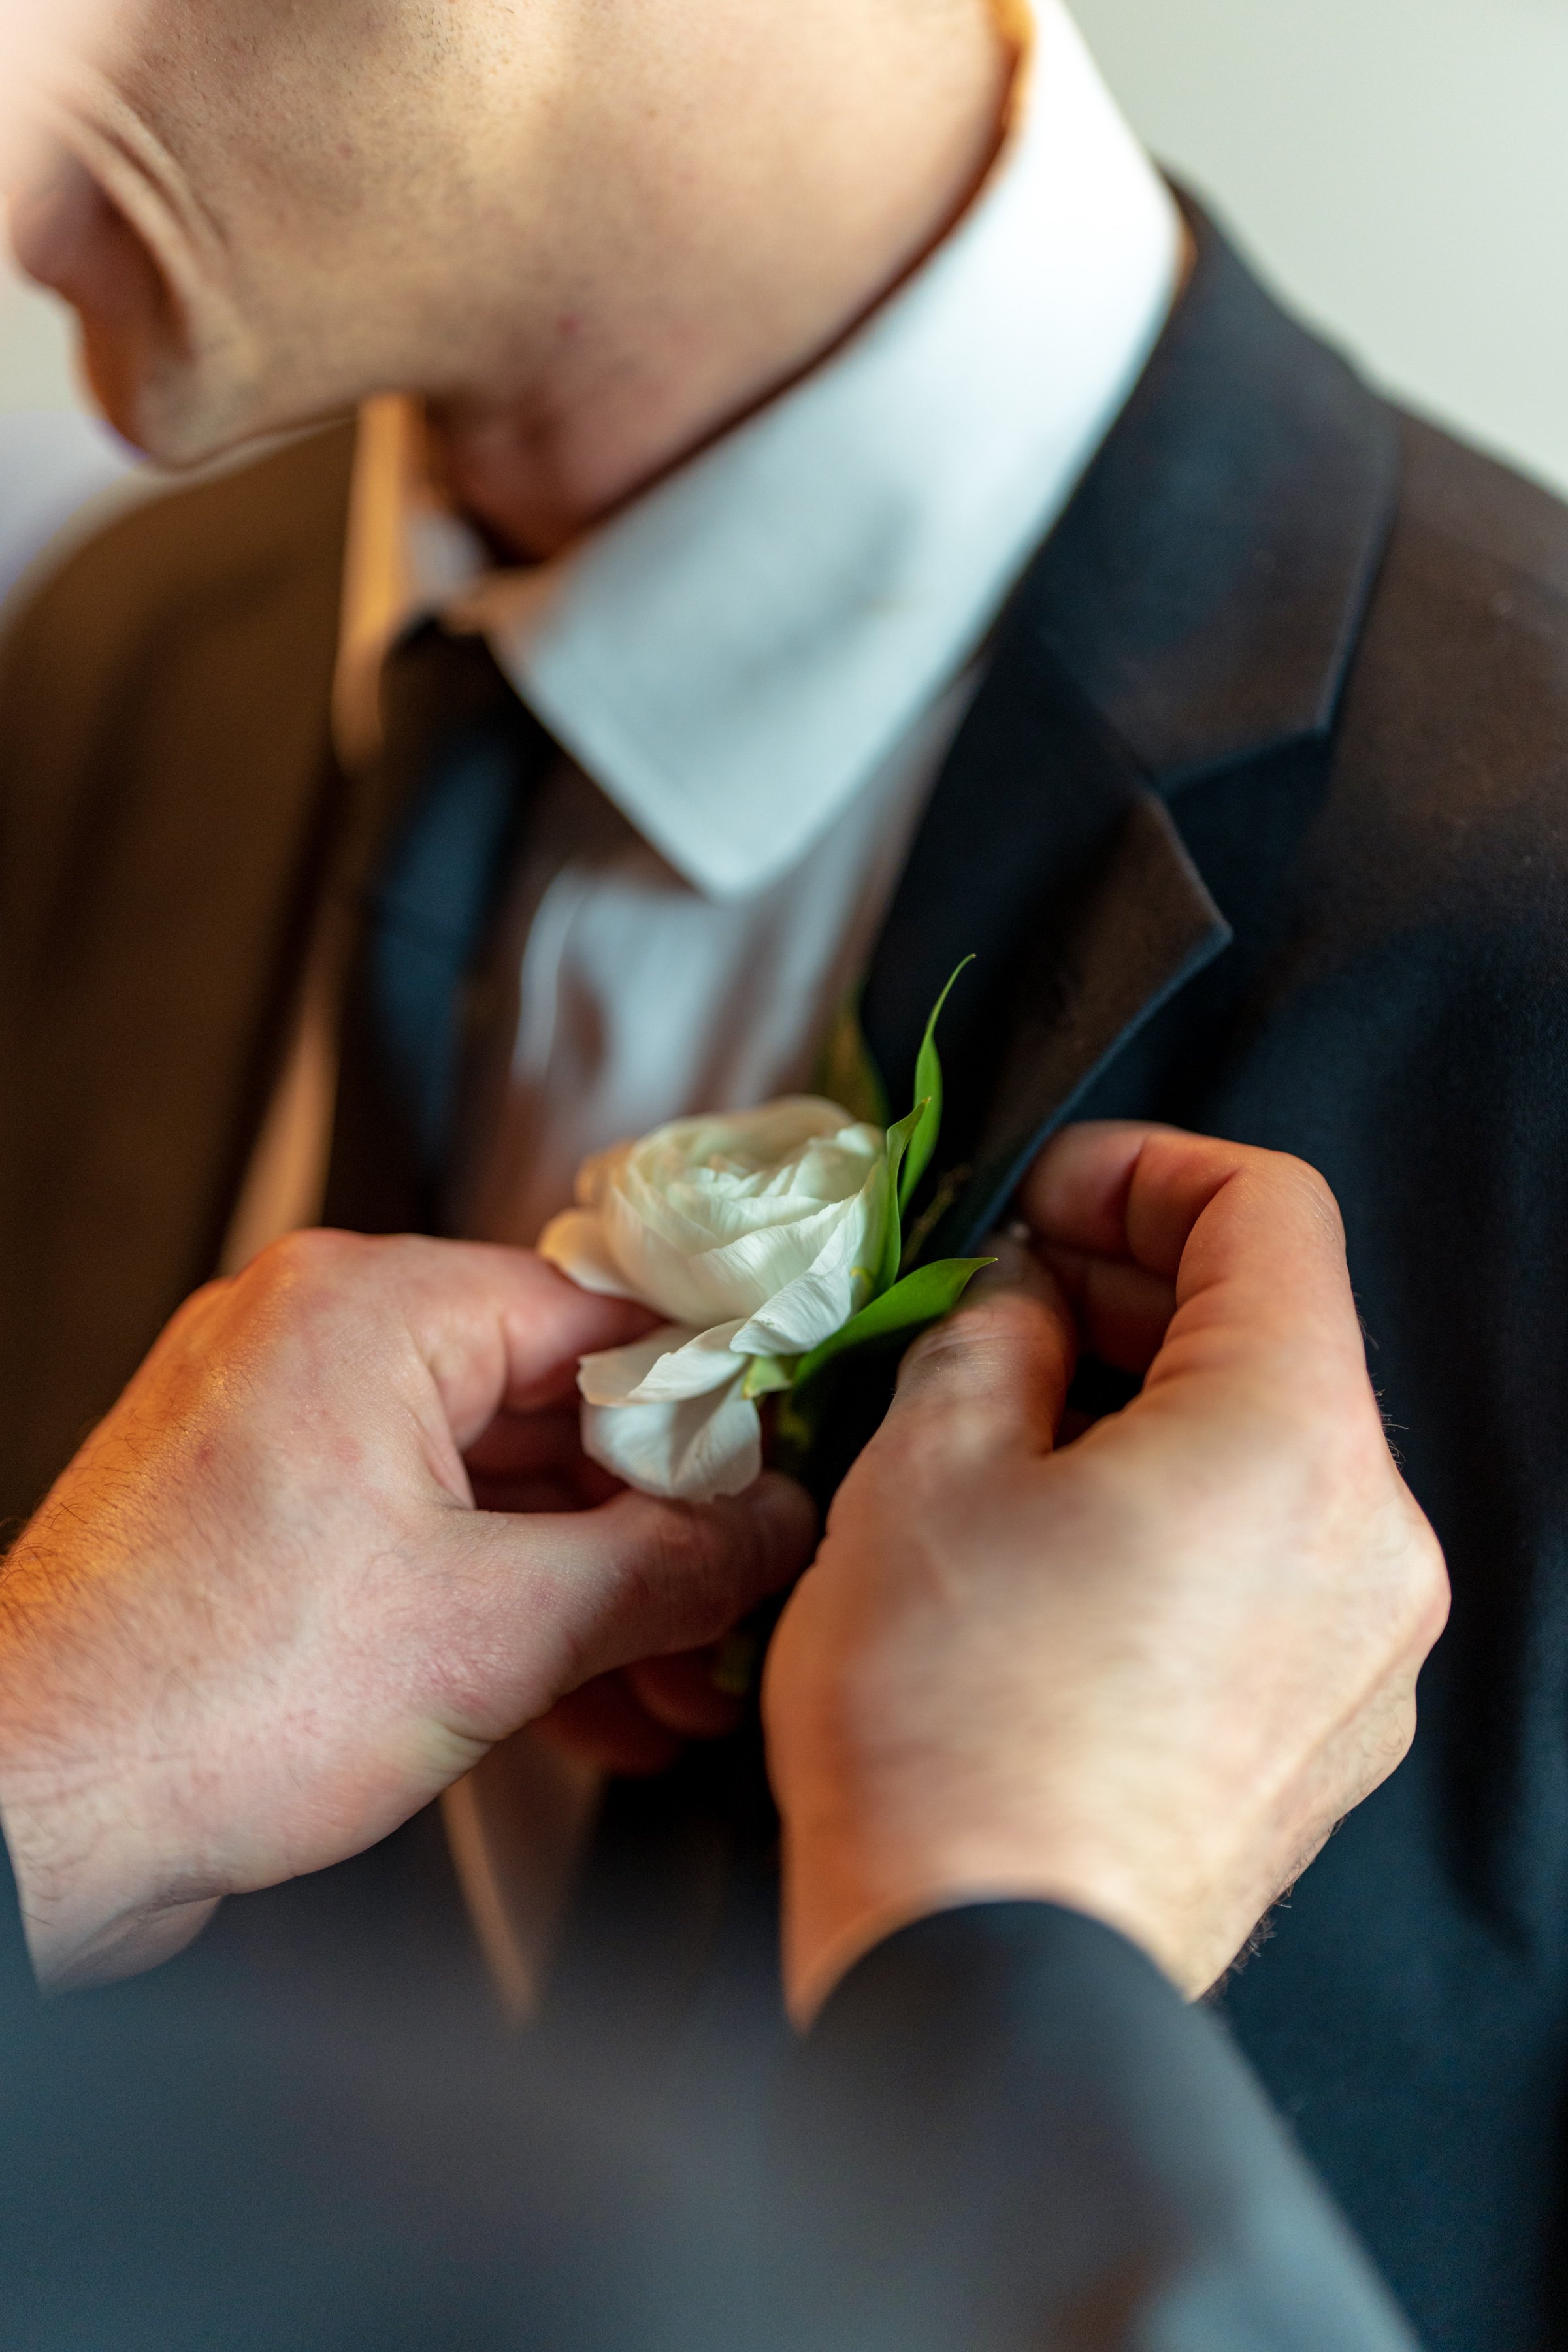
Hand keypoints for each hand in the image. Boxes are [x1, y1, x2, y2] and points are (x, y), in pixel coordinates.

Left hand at [0, 1231, 813, 1987]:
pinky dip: (503, 1612)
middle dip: (652, 1536)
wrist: (33, 1818)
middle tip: (732, 1611)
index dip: (709, 1413)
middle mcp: (314, 1344)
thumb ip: (668, 1567)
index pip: (599, 1317)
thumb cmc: (195, 1700)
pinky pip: (421, 1538)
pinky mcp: (263, 1523)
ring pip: (488, 1489)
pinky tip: (585, 1704)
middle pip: (548, 1410)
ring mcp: (280, 1433)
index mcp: (367, 1309)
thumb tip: (768, 1531)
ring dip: (589, 1594)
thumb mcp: (499, 1632)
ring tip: (670, 1687)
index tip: (774, 1483)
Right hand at [765, 1122, 1448, 2021]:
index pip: (1269, 1211)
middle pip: (1276, 1336)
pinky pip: (1269, 1569)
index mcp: (1297, 1438)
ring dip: (1144, 1408)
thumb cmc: (946, 1724)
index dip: (1143, 1170)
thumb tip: (1025, 1300)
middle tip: (993, 1310)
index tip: (1043, 1198)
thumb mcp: (926, 1465)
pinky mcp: (1326, 1739)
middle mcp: (1373, 1541)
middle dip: (1128, 1294)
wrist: (985, 1979)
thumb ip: (990, 1331)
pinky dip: (1177, 1519)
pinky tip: (1051, 1555)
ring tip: (1000, 1436)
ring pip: (1268, 1457)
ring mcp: (1365, 1654)